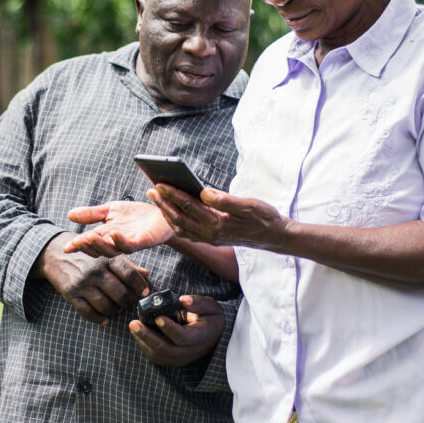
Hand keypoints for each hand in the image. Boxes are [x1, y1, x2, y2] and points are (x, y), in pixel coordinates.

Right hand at [34, 235, 150, 324]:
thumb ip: (127, 265)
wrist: (55, 254)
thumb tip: (146, 276)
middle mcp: (95, 270)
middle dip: (128, 302)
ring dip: (114, 311)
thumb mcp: (106, 255)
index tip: (144, 293)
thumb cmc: (87, 256)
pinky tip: (104, 317)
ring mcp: (82, 283)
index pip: (130, 274)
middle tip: (128, 303)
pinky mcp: (71, 293)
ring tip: (115, 308)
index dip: (140, 286)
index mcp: (106, 258)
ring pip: (106, 306)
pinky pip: (88, 313)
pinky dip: (99, 318)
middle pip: (120, 294)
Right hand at [64, 201, 173, 257]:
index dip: (78, 245)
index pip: (89, 241)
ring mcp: (129, 243)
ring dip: (101, 245)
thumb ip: (92, 214)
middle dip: (88, 246)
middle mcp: (115, 242)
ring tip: (91, 236)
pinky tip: (114, 233)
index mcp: (106, 235)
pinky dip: (121, 240)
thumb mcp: (110, 210)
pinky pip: (130, 245)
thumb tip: (69, 215)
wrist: (161, 214)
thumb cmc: (136, 215)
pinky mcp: (142, 241)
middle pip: (99, 249)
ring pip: (112, 250)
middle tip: (79, 241)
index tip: (66, 248)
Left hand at [129, 294, 224, 366]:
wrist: (213, 335)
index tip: (158, 317)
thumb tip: (182, 301)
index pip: (183, 337)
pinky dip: (144, 345)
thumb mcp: (212, 307)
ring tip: (133, 325)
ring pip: (157, 354)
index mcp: (201, 338)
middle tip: (133, 323)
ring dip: (143, 340)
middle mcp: (189, 352)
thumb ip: (199, 303)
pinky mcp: (171, 359)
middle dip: (147, 336)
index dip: (169, 328)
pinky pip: (155, 356)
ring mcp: (179, 358)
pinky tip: (137, 332)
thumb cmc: (210, 318)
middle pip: (165, 349)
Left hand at [149, 184, 286, 247]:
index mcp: (217, 224)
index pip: (189, 206)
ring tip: (157, 198)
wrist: (273, 236)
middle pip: (179, 217)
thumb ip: (225, 200)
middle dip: (163, 203)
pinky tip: (170, 212)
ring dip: (166, 212)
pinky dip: (175, 221)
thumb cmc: (263, 218)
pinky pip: (187, 231)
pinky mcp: (210, 239)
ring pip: (180, 226)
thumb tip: (203, 192)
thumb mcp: (248, 205)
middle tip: (150, 190)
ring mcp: (208, 238)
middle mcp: (209, 234)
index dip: (172, 194)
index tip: (159, 183)